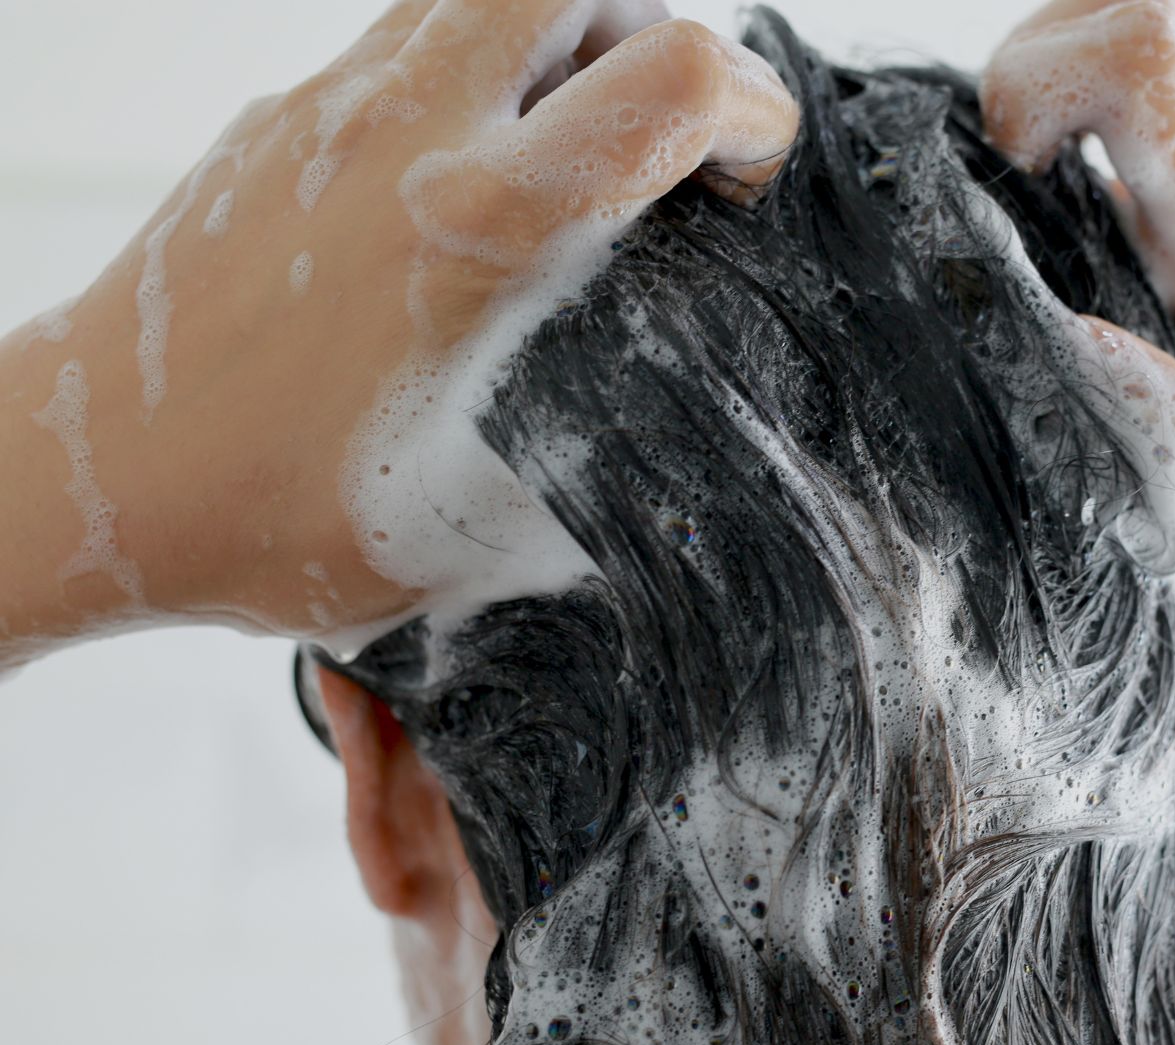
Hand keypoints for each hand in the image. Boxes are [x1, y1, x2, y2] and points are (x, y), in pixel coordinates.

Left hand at [0, 0, 795, 653]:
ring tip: (562, 161)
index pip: (675, 77)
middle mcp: (408, 136)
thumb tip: (676, 468)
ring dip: (555, 50)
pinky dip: (466, 93)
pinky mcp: (275, 122)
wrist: (88, 480)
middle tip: (657, 132)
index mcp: (483, 229)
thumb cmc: (272, 518)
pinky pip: (402, 54)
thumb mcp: (485, 533)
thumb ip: (604, 479)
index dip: (754, 108)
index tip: (748, 171)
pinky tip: (451, 208)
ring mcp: (329, 111)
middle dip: (650, 30)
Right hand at [982, 0, 1174, 661]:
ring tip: (1017, 235)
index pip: (1148, 61)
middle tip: (999, 196)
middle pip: (1141, 22)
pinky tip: (1062, 269)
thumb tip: (1062, 337)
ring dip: (1055, 118)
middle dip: (1034, 77)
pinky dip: (1076, 163)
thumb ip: (1167, 437)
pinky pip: (1146, 132)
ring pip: (1143, 69)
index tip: (1009, 181)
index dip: (1042, 83)